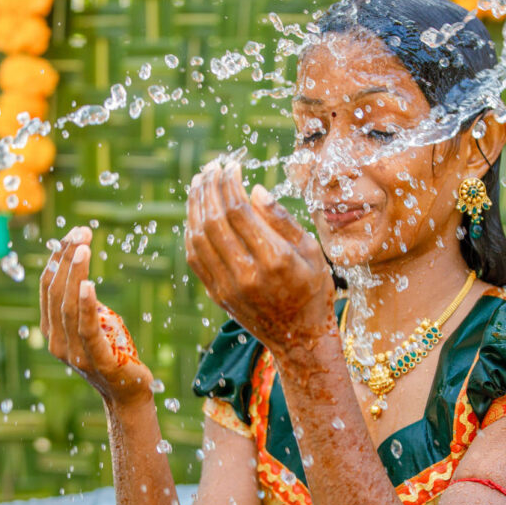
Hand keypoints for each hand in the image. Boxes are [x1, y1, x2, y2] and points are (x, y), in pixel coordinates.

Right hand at [40, 226, 154, 407]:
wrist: (128, 394)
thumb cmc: (114, 356)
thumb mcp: (94, 327)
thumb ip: (83, 308)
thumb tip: (81, 277)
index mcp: (53, 331)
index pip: (48, 288)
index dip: (57, 258)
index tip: (73, 233)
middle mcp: (57, 342)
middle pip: (56, 292)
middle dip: (66, 258)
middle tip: (81, 232)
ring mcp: (75, 353)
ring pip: (68, 306)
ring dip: (75, 274)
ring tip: (83, 248)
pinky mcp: (97, 359)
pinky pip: (88, 328)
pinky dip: (87, 304)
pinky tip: (90, 284)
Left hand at [185, 162, 335, 356]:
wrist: (300, 338)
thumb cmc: (313, 289)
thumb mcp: (312, 251)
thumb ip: (283, 219)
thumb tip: (254, 190)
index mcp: (275, 259)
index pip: (238, 210)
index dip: (230, 183)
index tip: (232, 166)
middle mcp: (247, 274)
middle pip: (214, 220)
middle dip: (209, 187)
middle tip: (211, 167)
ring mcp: (228, 286)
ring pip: (198, 237)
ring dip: (195, 205)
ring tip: (199, 182)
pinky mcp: (217, 294)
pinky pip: (195, 257)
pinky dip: (191, 230)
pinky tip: (196, 212)